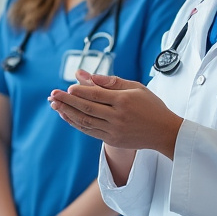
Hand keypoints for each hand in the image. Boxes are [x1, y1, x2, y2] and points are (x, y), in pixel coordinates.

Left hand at [48, 70, 182, 157]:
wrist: (164, 132)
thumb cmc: (151, 106)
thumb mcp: (135, 87)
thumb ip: (111, 81)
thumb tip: (88, 75)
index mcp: (124, 101)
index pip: (97, 95)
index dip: (80, 91)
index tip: (66, 88)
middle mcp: (118, 117)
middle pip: (87, 108)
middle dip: (67, 101)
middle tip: (52, 95)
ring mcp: (114, 130)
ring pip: (85, 121)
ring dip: (67, 113)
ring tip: (55, 105)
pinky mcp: (112, 140)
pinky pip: (89, 131)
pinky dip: (76, 123)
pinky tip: (66, 116)